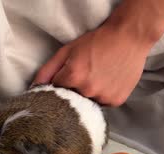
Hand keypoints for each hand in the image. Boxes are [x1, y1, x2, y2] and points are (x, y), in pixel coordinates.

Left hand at [33, 24, 151, 106]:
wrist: (128, 38)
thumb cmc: (96, 42)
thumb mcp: (67, 50)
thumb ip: (48, 70)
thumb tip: (34, 87)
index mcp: (73, 76)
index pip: (55, 91)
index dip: (60, 84)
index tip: (67, 77)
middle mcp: (88, 90)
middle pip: (70, 99)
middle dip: (72, 90)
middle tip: (84, 75)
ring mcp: (103, 97)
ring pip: (86, 104)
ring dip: (87, 95)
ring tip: (96, 77)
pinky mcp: (115, 101)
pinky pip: (102, 104)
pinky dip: (102, 96)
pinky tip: (106, 82)